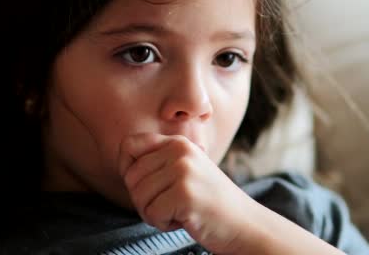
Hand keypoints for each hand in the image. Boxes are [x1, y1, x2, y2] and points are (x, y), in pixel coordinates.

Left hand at [118, 133, 255, 253]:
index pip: (128, 144)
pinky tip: (184, 220)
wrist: (245, 224)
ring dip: (153, 213)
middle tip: (168, 206)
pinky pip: (151, 213)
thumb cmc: (209, 202)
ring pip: (139, 197)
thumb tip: (122, 164)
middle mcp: (179, 151)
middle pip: (130, 176)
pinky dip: (162, 224)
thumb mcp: (186, 171)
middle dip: (143, 199)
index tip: (143, 185)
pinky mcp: (184, 194)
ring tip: (178, 212)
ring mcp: (183, 171)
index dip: (126, 168)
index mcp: (177, 143)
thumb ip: (159, 162)